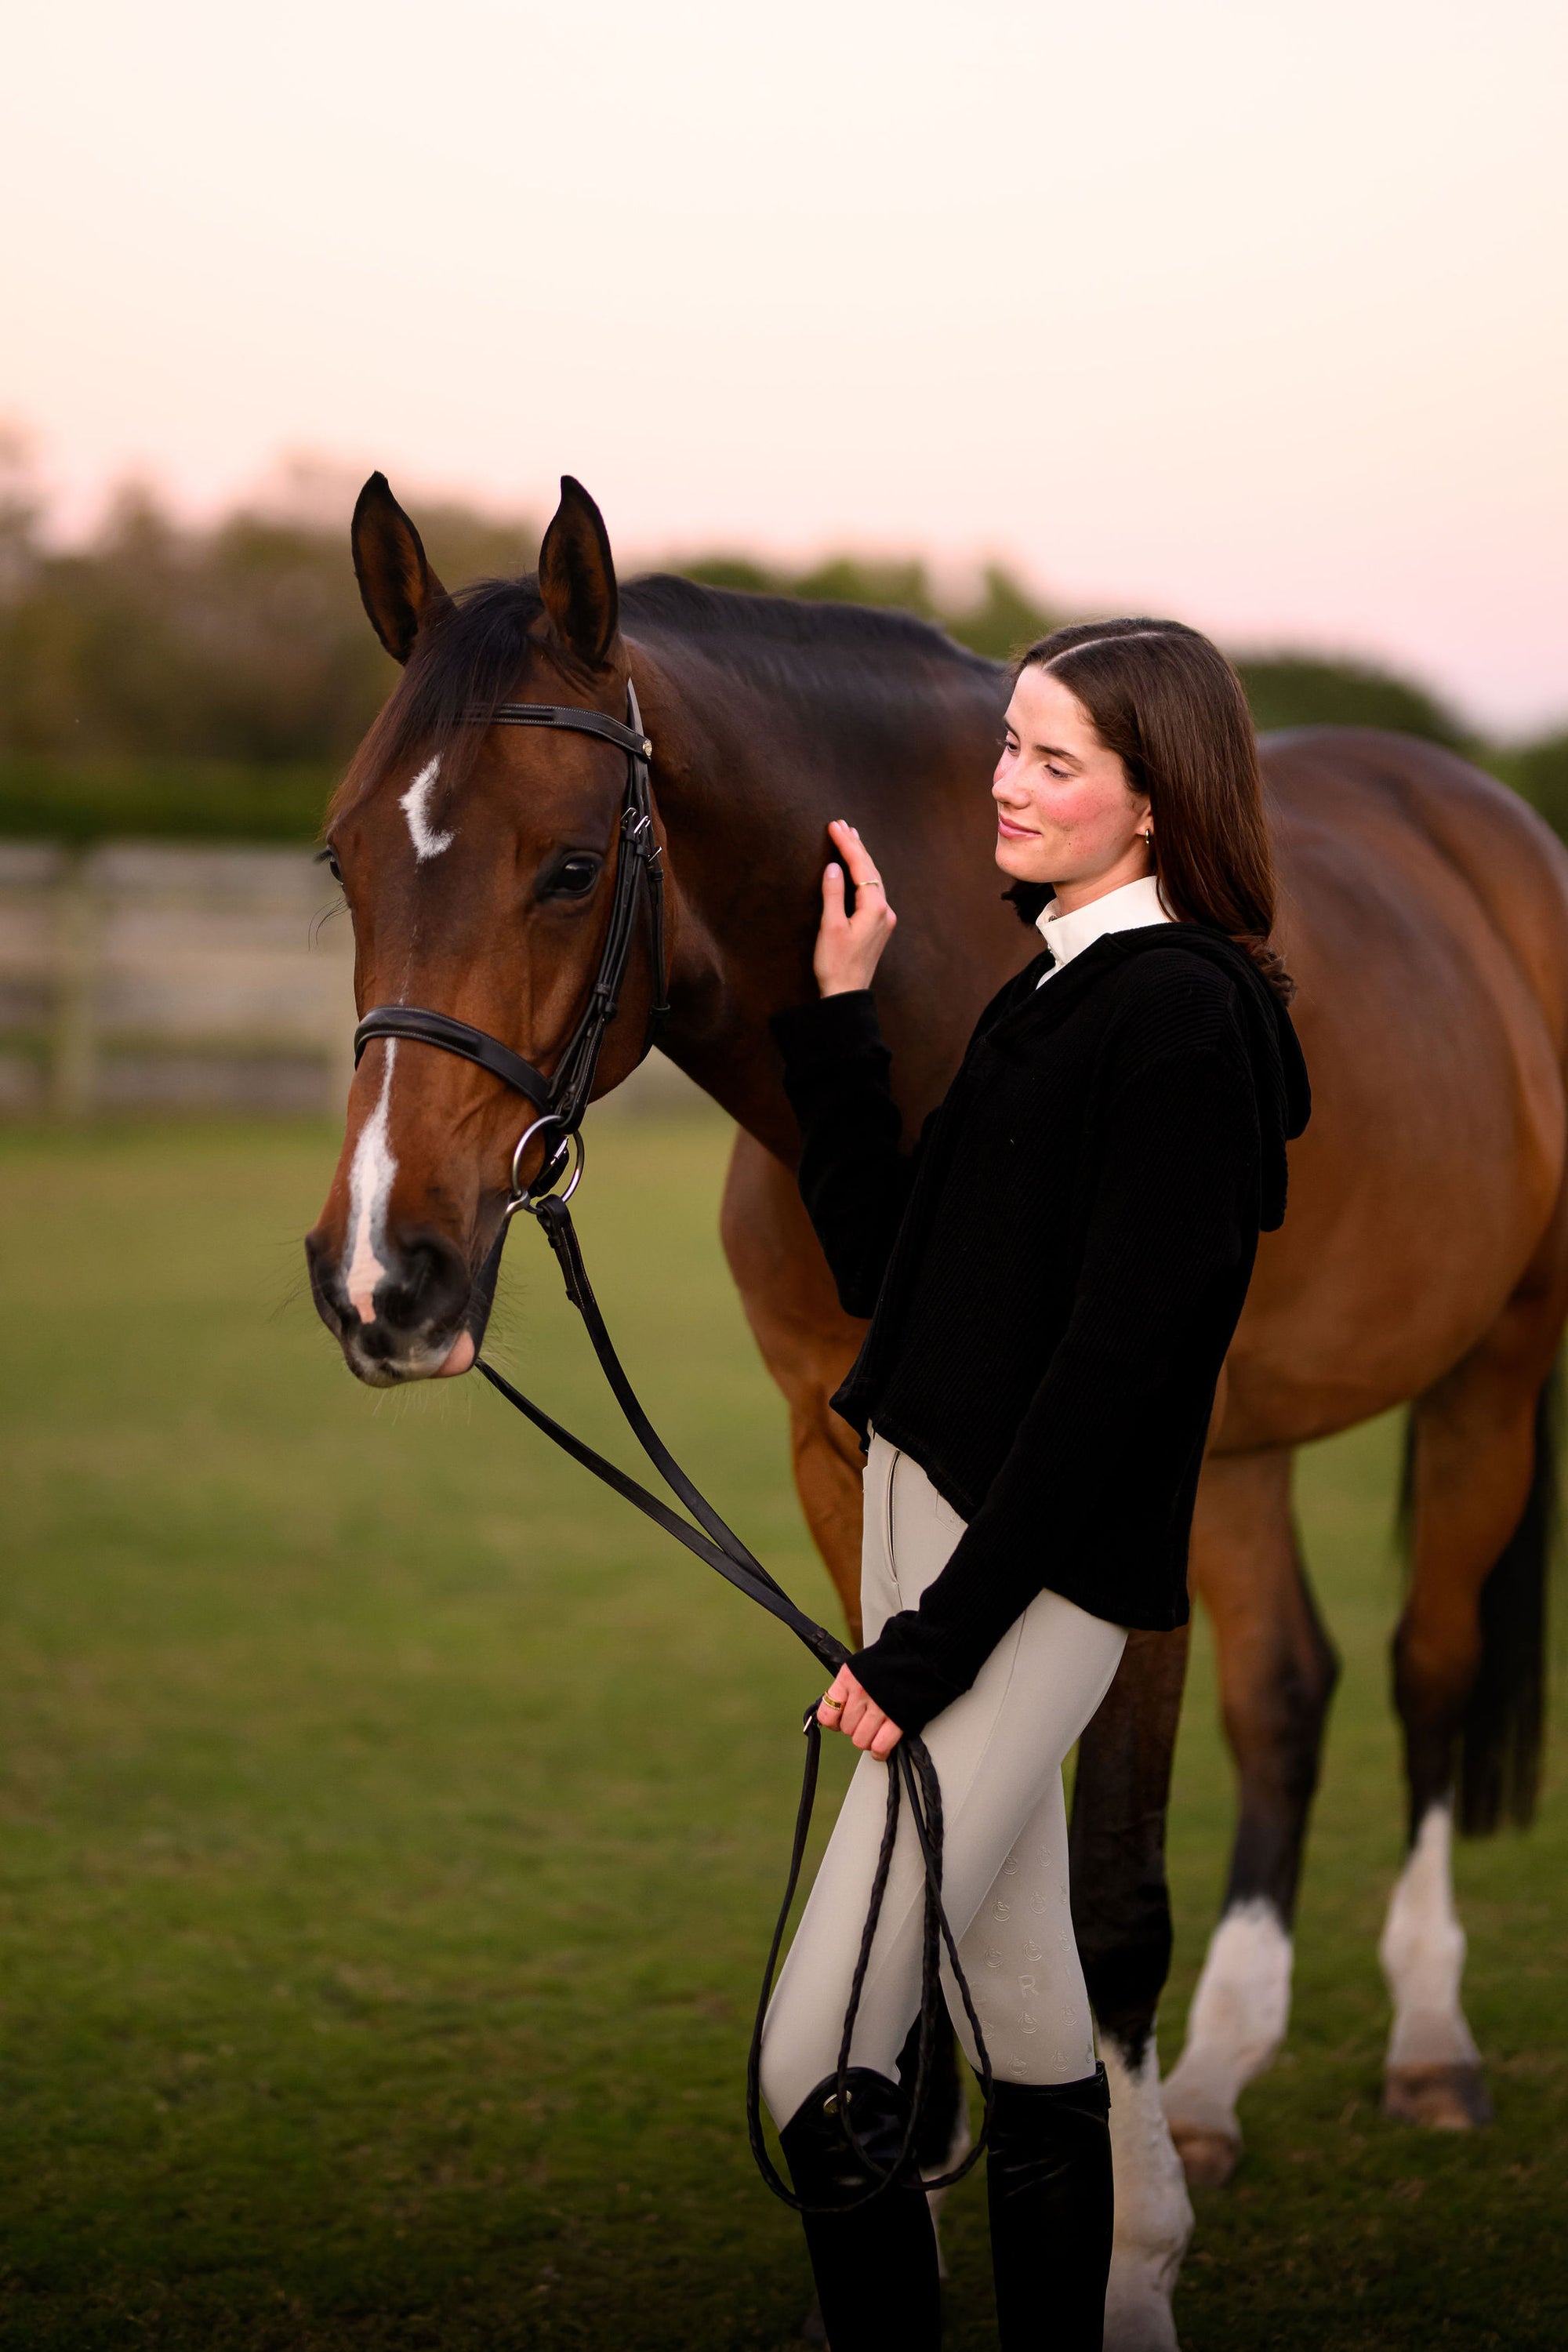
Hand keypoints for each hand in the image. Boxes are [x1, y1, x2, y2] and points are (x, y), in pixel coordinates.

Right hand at [813, 820, 897, 996]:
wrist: (846, 994)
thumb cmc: (835, 964)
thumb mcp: (829, 927)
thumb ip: (832, 893)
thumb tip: (833, 866)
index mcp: (874, 908)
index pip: (860, 867)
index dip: (846, 845)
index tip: (834, 826)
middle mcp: (885, 911)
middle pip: (871, 870)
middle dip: (855, 846)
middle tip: (841, 824)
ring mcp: (884, 919)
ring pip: (874, 879)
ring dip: (861, 858)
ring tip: (850, 838)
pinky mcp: (879, 926)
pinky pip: (873, 891)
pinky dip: (864, 874)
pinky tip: (857, 868)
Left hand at [817, 1664, 902, 1757]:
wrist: (923, 1653)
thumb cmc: (894, 1658)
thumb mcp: (862, 1666)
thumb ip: (849, 1687)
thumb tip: (840, 1709)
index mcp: (848, 1678)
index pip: (827, 1713)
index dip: (833, 1721)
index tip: (839, 1722)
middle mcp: (861, 1693)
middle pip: (847, 1729)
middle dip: (856, 1729)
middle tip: (866, 1723)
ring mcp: (879, 1707)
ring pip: (861, 1741)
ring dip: (868, 1741)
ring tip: (875, 1734)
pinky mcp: (898, 1719)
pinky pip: (880, 1746)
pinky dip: (880, 1751)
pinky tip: (881, 1748)